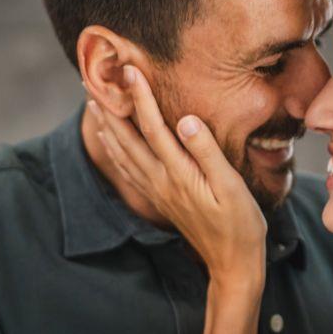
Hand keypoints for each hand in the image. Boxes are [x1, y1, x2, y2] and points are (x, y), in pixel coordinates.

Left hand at [89, 66, 266, 293]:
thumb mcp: (232, 187)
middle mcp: (161, 181)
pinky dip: (114, 150)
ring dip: (107, 126)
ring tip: (93, 103)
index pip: (154, 128)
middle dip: (111, 108)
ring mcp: (158, 192)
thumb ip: (208, 152)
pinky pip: (129, 169)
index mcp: (179, 174)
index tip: (130, 69)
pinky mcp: (160, 199)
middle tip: (92, 80)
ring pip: (123, 153)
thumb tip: (185, 120)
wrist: (232, 263)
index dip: (141, 97)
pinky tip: (109, 140)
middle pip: (127, 139)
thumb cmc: (241, 224)